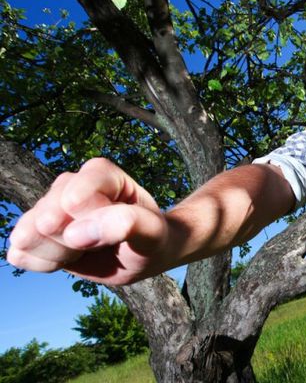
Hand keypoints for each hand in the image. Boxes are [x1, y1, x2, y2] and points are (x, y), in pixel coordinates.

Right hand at [7, 158, 169, 284]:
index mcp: (99, 173)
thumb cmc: (151, 238)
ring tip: (88, 249)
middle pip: (48, 219)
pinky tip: (71, 258)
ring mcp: (49, 207)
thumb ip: (125, 224)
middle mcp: (69, 184)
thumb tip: (75, 233)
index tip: (120, 229)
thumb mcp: (153, 232)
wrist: (145, 253)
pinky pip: (21, 253)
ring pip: (29, 236)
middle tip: (104, 242)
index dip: (94, 224)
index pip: (75, 199)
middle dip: (75, 242)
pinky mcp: (36, 231)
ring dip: (60, 254)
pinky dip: (46, 264)